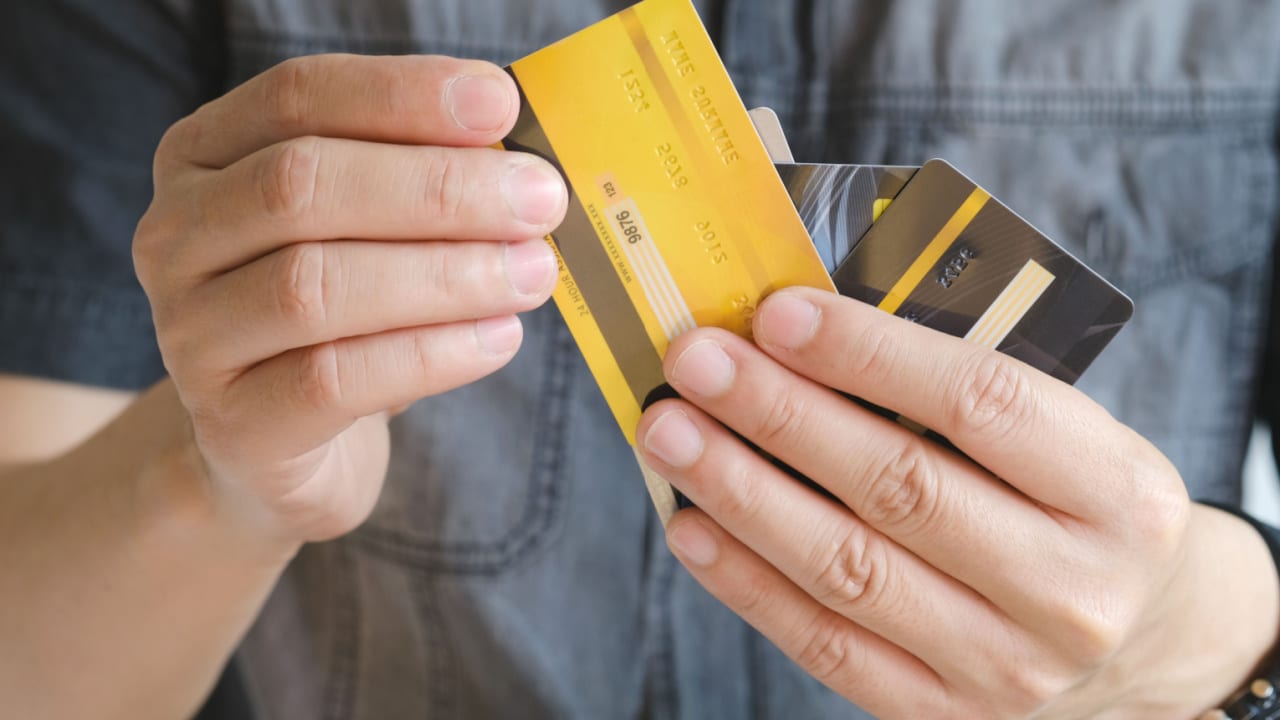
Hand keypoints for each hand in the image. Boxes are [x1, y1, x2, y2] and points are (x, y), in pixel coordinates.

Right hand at [134, 54, 566, 543]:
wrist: (278, 444)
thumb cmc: (340, 315)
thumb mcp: (367, 231)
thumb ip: (417, 179)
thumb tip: (518, 161)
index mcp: (204, 156)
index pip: (297, 98)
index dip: (402, 95)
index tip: (502, 106)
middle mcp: (176, 236)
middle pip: (302, 187)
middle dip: (438, 189)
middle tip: (539, 202)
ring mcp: (192, 336)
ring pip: (315, 287)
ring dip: (445, 275)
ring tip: (533, 274)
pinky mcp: (234, 426)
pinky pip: (334, 381)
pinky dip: (431, 354)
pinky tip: (500, 339)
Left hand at [637, 288, 1279, 718]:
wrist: (1139, 638)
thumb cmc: (1074, 507)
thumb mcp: (1067, 438)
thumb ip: (958, 392)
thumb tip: (801, 332)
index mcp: (1117, 493)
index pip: (982, 404)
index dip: (870, 354)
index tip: (777, 312)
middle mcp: (1071, 589)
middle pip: (899, 486)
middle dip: (780, 415)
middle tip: (696, 361)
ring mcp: (1006, 665)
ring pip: (848, 569)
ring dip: (742, 492)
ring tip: (671, 431)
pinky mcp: (942, 712)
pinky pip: (826, 644)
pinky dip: (747, 581)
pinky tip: (692, 524)